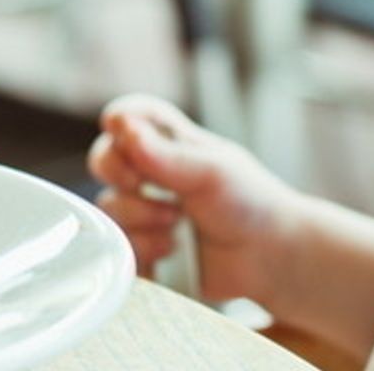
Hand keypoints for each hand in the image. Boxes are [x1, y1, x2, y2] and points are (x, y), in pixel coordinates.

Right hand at [88, 94, 302, 304]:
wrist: (269, 258)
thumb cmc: (250, 202)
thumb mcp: (212, 171)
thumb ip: (166, 154)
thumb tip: (122, 127)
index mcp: (171, 142)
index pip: (131, 115)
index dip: (119, 119)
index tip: (118, 127)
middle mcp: (152, 174)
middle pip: (105, 159)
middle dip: (122, 175)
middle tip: (148, 187)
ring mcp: (145, 213)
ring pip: (109, 209)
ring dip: (140, 218)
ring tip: (177, 227)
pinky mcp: (142, 250)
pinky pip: (117, 248)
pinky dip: (141, 249)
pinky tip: (171, 251)